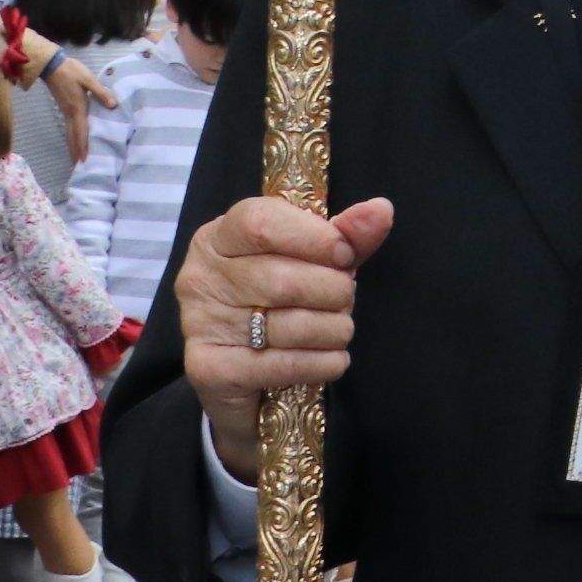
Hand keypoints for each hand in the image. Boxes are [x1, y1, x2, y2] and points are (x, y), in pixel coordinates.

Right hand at [41, 52, 115, 166]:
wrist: (53, 66)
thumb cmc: (72, 72)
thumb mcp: (89, 80)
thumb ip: (101, 93)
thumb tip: (113, 105)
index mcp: (78, 108)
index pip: (81, 131)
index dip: (83, 146)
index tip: (83, 160)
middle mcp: (70, 113)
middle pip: (72, 136)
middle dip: (76, 151)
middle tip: (78, 166)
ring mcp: (65, 112)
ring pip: (68, 132)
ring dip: (72, 145)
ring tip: (75, 158)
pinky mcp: (64, 108)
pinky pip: (68, 126)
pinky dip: (71, 136)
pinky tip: (73, 139)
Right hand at [179, 196, 397, 480]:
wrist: (239, 370)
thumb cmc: (280, 300)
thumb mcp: (311, 258)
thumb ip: (345, 235)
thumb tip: (380, 210)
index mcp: (220, 237)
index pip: (262, 223)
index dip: (315, 238)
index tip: (345, 255)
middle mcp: (201, 278)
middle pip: (283, 280)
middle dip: (333, 291)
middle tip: (344, 299)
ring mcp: (201, 325)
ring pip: (290, 325)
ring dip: (334, 329)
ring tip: (338, 330)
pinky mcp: (209, 370)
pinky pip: (285, 365)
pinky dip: (323, 363)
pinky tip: (332, 359)